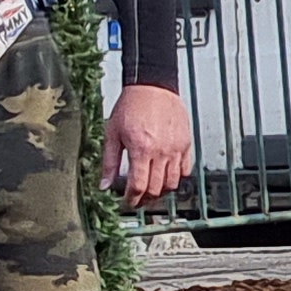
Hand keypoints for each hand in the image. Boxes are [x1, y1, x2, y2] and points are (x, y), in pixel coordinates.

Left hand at [103, 83, 191, 203]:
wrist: (152, 87)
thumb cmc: (131, 106)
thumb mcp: (112, 133)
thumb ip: (109, 162)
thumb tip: (104, 184)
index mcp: (141, 149)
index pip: (139, 186)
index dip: (132, 199)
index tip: (127, 202)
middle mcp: (162, 151)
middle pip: (156, 188)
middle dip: (145, 199)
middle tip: (137, 201)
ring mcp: (177, 149)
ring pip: (173, 183)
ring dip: (161, 192)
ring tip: (150, 192)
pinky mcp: (186, 144)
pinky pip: (185, 170)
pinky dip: (177, 179)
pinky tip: (165, 177)